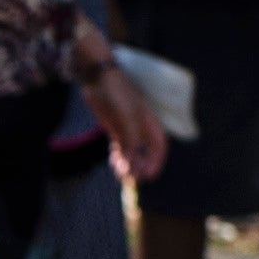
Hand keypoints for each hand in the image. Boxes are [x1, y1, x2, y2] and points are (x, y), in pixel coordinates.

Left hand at [79, 56, 169, 184]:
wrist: (99, 78)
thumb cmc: (118, 93)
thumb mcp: (127, 118)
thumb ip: (131, 142)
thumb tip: (133, 166)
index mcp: (150, 124)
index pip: (159, 149)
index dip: (155, 164)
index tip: (147, 176)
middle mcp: (141, 129)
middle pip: (145, 154)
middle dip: (140, 168)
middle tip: (130, 179)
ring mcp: (127, 130)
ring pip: (131, 154)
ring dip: (128, 166)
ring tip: (121, 175)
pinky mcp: (115, 130)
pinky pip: (120, 149)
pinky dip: (119, 159)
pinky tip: (115, 165)